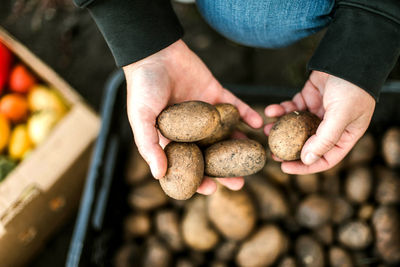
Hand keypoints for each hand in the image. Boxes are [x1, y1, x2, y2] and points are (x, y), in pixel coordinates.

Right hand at [123, 40, 262, 193]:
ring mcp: (206, 113)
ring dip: (240, 146)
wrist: (156, 52)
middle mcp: (192, 129)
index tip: (211, 189)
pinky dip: (247, 115)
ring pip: (226, 134)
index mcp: (173, 138)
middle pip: (211, 155)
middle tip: (239, 184)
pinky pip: (235, 107)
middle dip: (224, 170)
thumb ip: (149, 145)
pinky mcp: (217, 95)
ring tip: (256, 158)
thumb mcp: (141, 118)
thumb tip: (159, 176)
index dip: (198, 179)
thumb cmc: (143, 87)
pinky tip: (257, 124)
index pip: (188, 165)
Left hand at [264, 71, 375, 173]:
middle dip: (288, 149)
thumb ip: (325, 138)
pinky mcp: (308, 99)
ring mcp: (318, 113)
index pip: (325, 158)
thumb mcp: (342, 115)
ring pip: (295, 127)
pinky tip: (270, 110)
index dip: (305, 166)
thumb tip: (307, 160)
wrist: (349, 57)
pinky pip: (290, 108)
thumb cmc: (352, 87)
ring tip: (265, 130)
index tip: (285, 167)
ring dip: (280, 128)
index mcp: (345, 135)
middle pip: (307, 144)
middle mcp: (331, 126)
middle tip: (271, 152)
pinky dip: (280, 110)